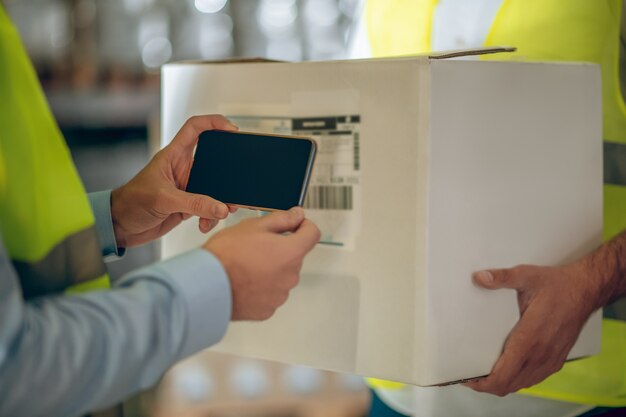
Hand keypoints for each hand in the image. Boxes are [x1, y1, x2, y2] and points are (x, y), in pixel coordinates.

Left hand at [111, 115, 238, 247]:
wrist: (120, 227)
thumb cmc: (130, 203)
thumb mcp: (164, 199)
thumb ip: (194, 203)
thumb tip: (221, 207)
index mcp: (173, 155)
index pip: (195, 128)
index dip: (214, 122)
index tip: (232, 129)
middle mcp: (183, 169)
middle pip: (213, 161)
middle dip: (226, 174)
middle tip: (235, 183)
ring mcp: (187, 187)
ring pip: (214, 189)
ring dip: (220, 202)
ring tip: (220, 212)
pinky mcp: (188, 205)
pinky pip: (209, 208)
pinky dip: (211, 217)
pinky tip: (204, 224)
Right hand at [204, 207, 319, 320]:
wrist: (206, 285)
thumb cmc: (227, 254)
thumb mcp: (253, 226)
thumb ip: (281, 219)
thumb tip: (298, 215)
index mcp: (291, 252)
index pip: (312, 234)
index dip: (303, 226)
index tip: (293, 225)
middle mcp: (291, 276)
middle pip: (294, 256)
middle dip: (280, 249)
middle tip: (255, 246)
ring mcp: (280, 295)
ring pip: (282, 275)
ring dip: (271, 269)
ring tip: (245, 266)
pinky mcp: (268, 310)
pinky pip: (270, 294)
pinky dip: (261, 287)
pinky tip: (244, 282)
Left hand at [465, 262, 598, 395]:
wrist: (586, 290)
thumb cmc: (558, 285)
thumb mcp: (527, 276)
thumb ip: (502, 277)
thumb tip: (480, 278)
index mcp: (531, 337)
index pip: (504, 374)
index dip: (484, 383)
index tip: (469, 380)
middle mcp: (541, 353)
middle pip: (509, 384)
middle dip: (487, 386)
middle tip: (471, 377)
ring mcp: (550, 359)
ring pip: (521, 384)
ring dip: (502, 384)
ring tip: (485, 375)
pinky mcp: (556, 359)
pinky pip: (533, 379)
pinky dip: (517, 380)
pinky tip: (507, 371)